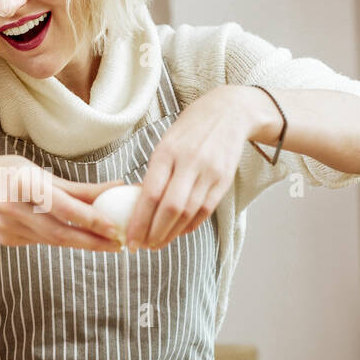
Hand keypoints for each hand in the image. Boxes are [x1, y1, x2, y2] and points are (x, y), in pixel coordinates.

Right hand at [0, 154, 122, 251]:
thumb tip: (118, 187)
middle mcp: (10, 207)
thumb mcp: (39, 172)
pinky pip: (42, 241)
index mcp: (21, 183)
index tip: (115, 227)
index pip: (61, 206)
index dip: (90, 219)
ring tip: (108, 243)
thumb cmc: (12, 174)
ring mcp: (6, 227)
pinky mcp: (7, 240)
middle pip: (58, 231)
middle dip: (92, 241)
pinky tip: (77, 237)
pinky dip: (62, 239)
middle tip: (118, 244)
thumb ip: (76, 187)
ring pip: (53, 240)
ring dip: (83, 243)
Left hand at [125, 85, 260, 250]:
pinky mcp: (224, 180)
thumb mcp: (166, 142)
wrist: (229, 112)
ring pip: (188, 212)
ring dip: (171, 234)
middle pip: (170, 208)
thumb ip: (155, 172)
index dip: (139, 221)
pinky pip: (206, 210)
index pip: (150, 194)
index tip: (129, 238)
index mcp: (167, 152)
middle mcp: (189, 162)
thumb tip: (138, 205)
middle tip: (142, 247)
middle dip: (153, 233)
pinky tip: (178, 232)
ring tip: (157, 244)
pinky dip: (191, 225)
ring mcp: (209, 172)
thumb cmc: (190, 129)